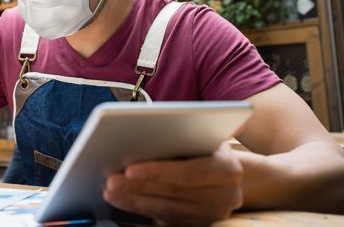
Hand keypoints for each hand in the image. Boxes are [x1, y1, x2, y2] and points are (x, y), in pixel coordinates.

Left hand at [103, 143, 242, 225]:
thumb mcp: (206, 135)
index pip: (187, 172)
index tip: (130, 170)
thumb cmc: (210, 148)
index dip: (157, 172)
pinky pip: (166, 221)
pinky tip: (123, 204)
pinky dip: (141, 213)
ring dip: (135, 202)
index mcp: (228, 169)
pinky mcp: (199, 225)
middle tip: (111, 181)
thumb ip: (187, 132)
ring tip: (111, 192)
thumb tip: (155, 126)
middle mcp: (225, 196)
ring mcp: (212, 214)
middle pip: (173, 193)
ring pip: (166, 210)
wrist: (232, 176)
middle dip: (138, 188)